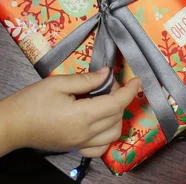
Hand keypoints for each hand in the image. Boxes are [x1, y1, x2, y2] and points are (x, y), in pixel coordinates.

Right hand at [0, 67, 141, 157]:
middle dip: (121, 98)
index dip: (130, 90)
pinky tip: (103, 122)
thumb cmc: (30, 102)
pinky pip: (100, 148)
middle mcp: (85, 133)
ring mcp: (80, 143)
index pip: (117, 103)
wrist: (10, 125)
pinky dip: (108, 136)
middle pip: (117, 116)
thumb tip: (107, 73)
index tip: (137, 79)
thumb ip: (86, 79)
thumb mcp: (57, 83)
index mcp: (82, 116)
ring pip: (113, 133)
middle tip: (110, 84)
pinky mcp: (75, 148)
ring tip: (107, 101)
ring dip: (117, 116)